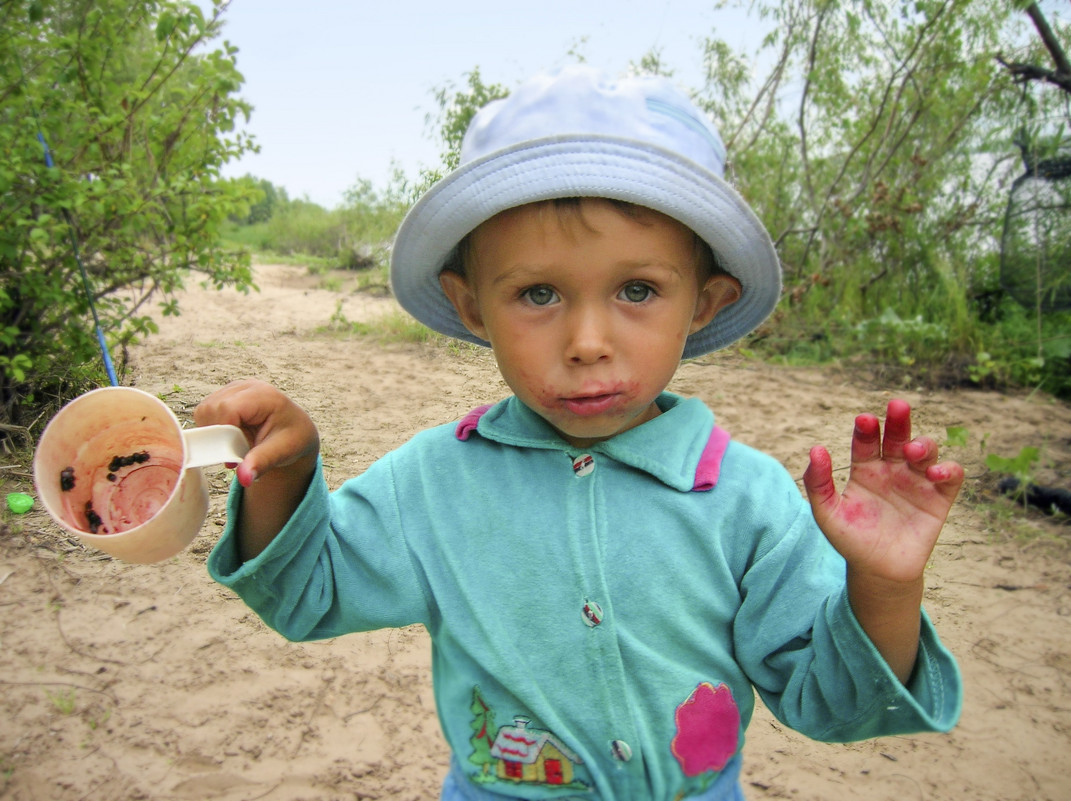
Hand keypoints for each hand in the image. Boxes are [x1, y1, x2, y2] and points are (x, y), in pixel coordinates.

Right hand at [194, 379, 318, 488]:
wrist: (296, 430)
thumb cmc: (292, 439)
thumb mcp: (281, 453)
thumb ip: (260, 463)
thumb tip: (244, 479)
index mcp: (264, 396)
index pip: (226, 409)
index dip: (222, 434)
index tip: (231, 457)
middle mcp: (247, 387)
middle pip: (211, 409)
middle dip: (218, 435)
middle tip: (236, 451)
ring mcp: (235, 388)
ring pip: (204, 410)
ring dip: (214, 432)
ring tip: (236, 442)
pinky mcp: (227, 394)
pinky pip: (206, 412)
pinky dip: (214, 428)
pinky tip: (232, 435)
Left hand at [802, 399, 963, 585]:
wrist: (878, 572)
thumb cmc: (850, 540)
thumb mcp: (828, 513)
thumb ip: (818, 483)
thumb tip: (816, 449)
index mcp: (865, 468)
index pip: (866, 441)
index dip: (866, 429)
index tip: (864, 420)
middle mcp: (892, 469)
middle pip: (898, 436)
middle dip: (899, 420)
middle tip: (897, 406)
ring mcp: (917, 481)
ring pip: (926, 450)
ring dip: (922, 444)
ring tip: (910, 451)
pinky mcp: (939, 498)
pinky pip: (951, 476)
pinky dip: (948, 469)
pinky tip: (935, 473)